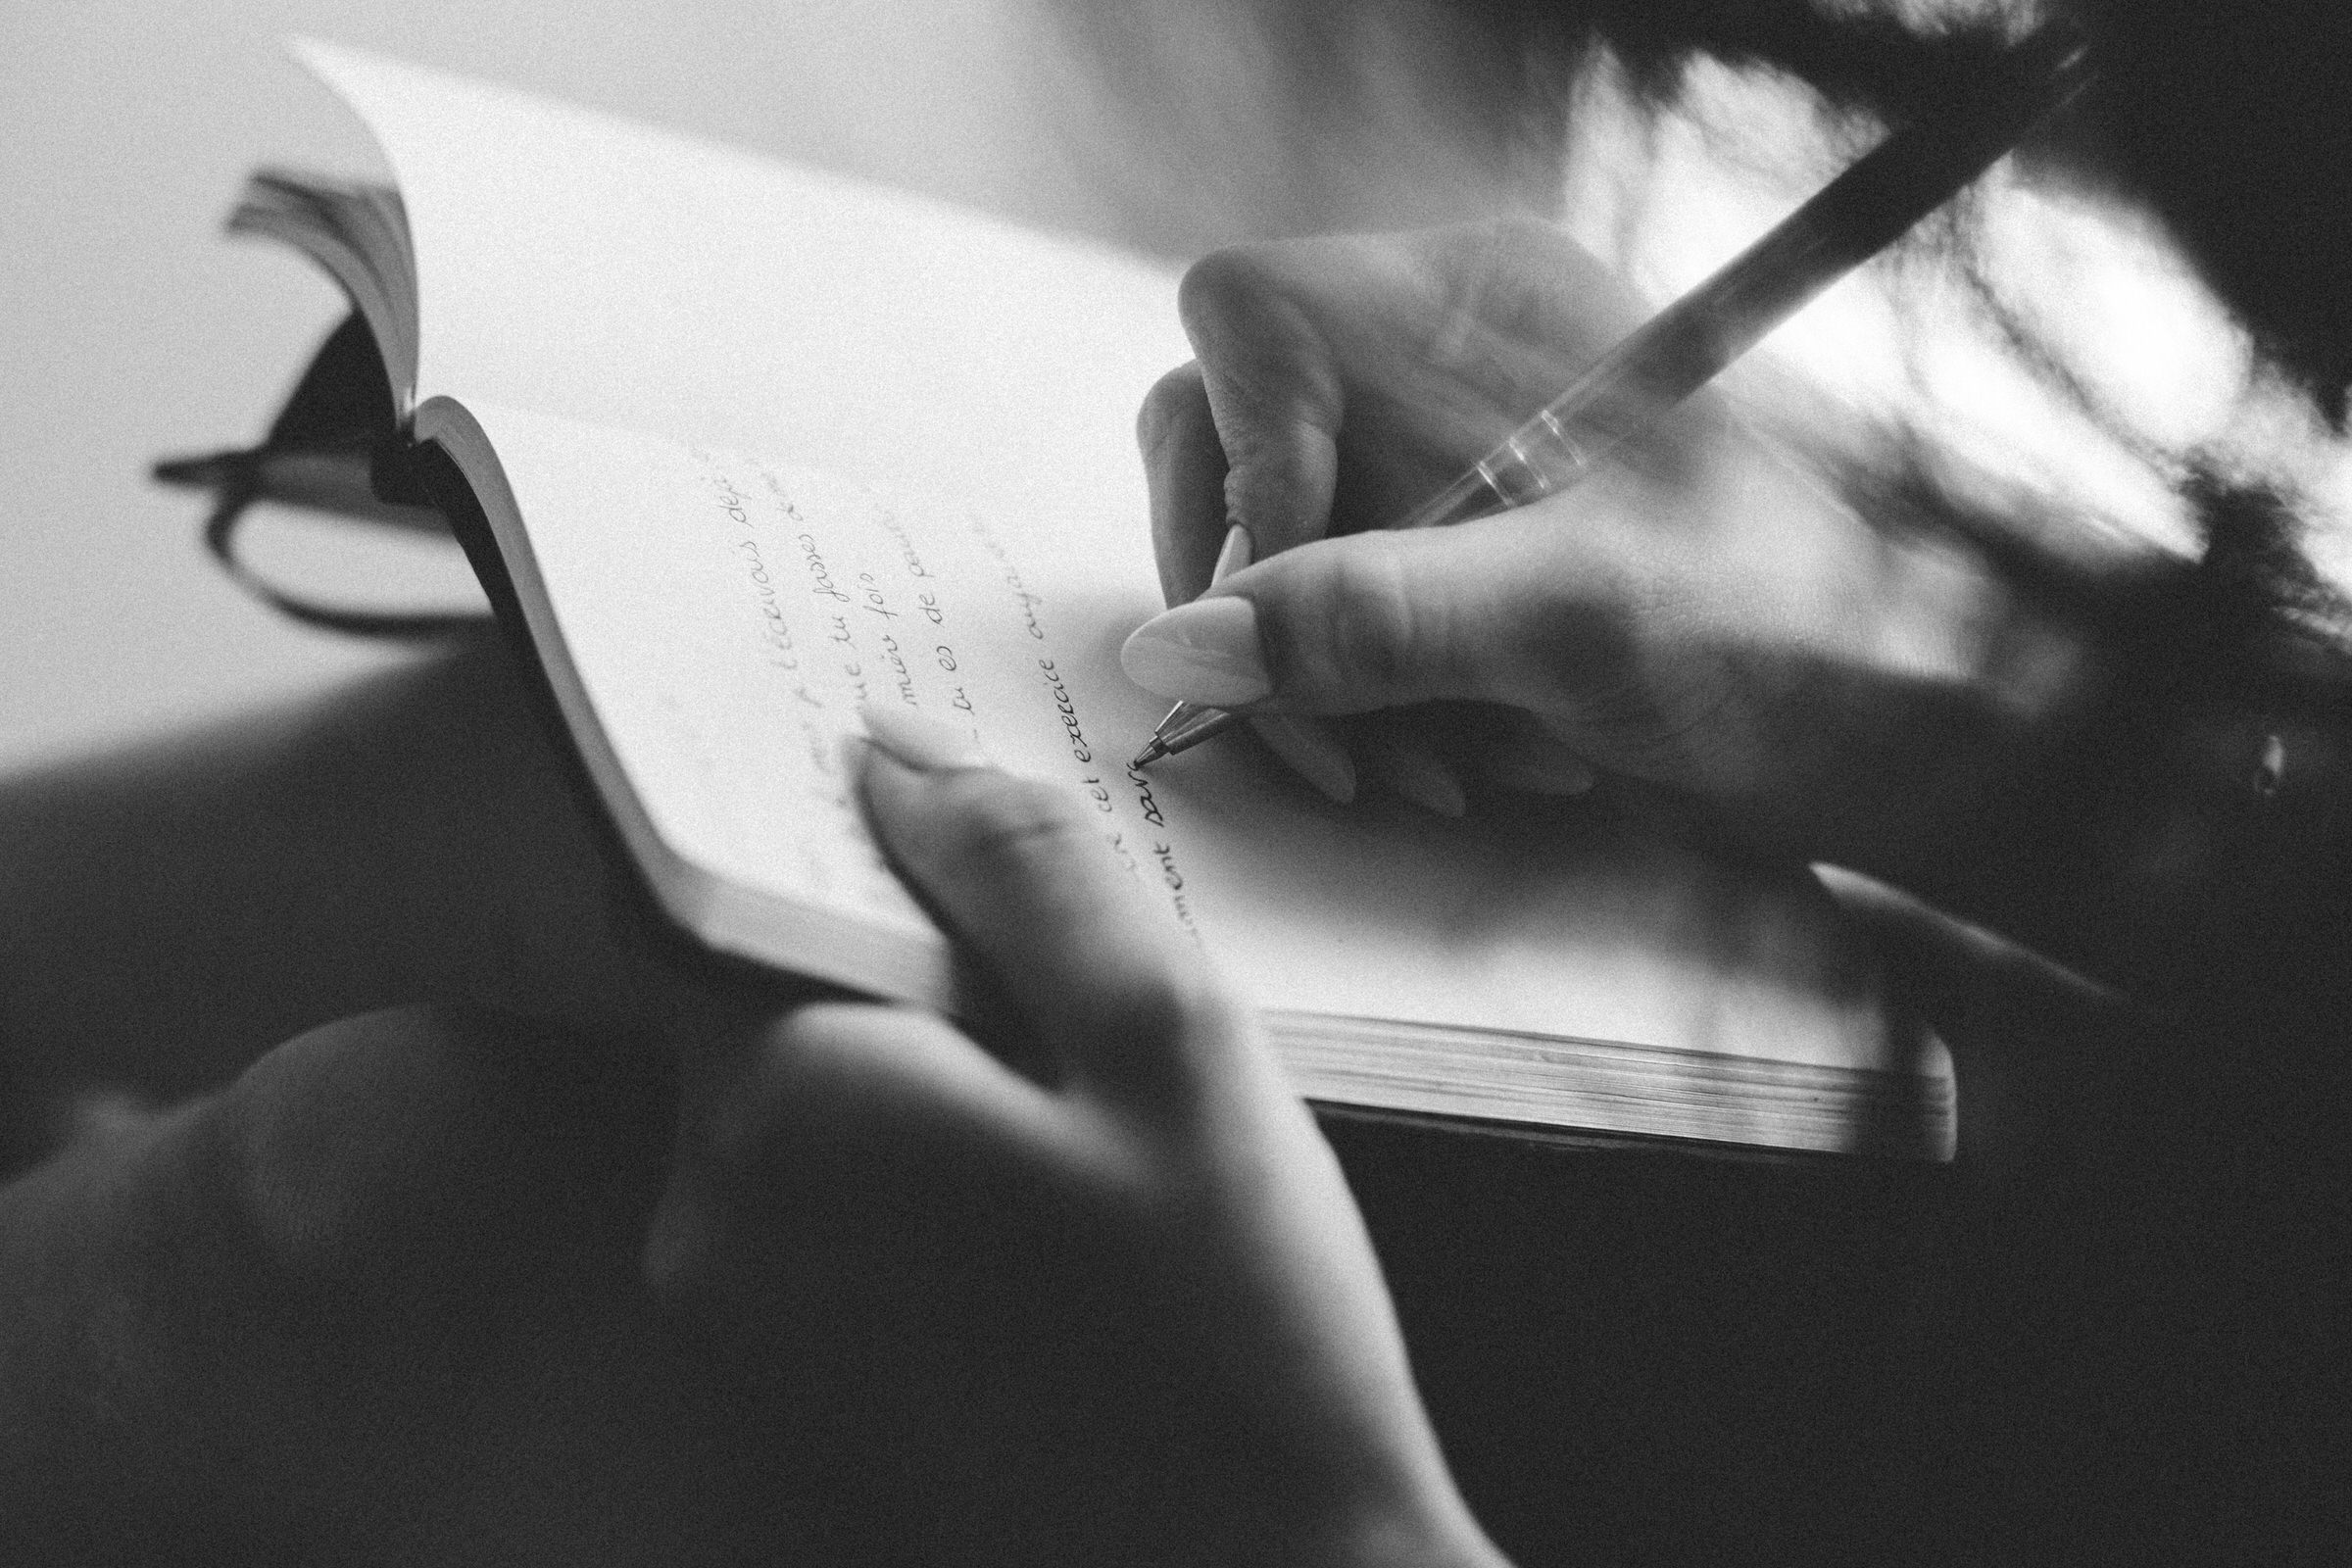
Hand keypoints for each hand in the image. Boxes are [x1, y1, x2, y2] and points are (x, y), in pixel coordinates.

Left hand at [1, 709, 1503, 1567]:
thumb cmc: (1237, 1319)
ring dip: (907, 1050)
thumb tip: (887, 748)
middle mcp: (708, 1209)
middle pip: (757, 988)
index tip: (900, 785)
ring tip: (1072, 1067)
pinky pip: (816, 1199)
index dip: (807, 820)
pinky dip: (902, 1153)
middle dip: (884, 940)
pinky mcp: (792, 1377)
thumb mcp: (1168, 1045)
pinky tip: (1043, 1182)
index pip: (712, 882)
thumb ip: (1021, 870)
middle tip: (1044, 933)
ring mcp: (736, 1311)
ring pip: (794, 1093)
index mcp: (781, 1098)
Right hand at [1123, 222, 2137, 922]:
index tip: (1282, 594)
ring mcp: (1438, 467)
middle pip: (1229, 442)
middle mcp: (1443, 368)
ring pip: (1270, 553)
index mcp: (1479, 306)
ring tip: (1438, 768)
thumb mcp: (1579, 619)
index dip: (1237, 460)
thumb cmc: (1796, 628)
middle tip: (1331, 731)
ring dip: (1320, 684)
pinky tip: (1466, 763)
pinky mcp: (1447, 560)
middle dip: (1266, 605)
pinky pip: (1330, 623)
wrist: (1910, 725)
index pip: (1251, 321)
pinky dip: (1369, 712)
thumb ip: (1371, 621)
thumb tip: (1174, 647)